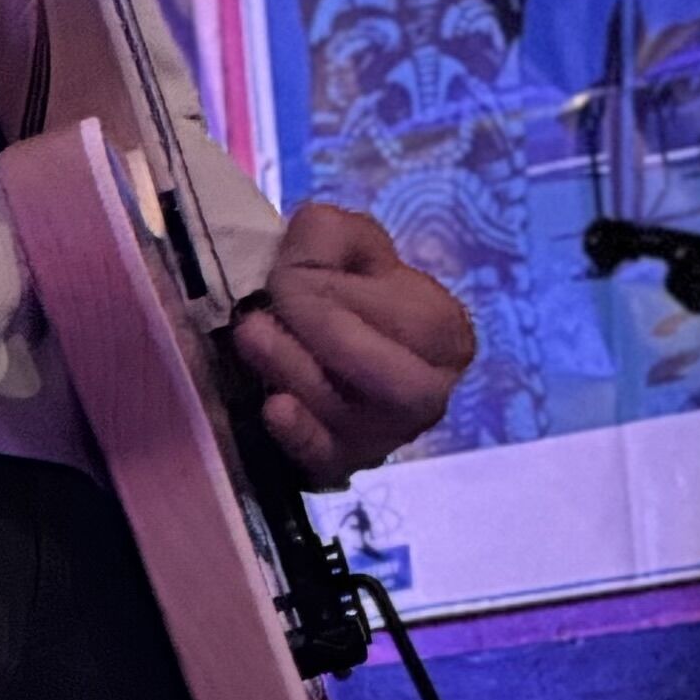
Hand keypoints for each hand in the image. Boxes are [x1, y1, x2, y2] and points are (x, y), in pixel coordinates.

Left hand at [230, 198, 473, 480]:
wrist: (306, 330)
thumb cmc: (339, 282)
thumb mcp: (345, 240)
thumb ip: (330, 235)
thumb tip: (300, 267)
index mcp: (447, 336)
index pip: (417, 324)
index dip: (351, 299)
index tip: (292, 275)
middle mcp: (428, 396)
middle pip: (401, 384)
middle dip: (332, 339)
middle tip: (275, 304)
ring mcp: (384, 437)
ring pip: (357, 420)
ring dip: (296, 371)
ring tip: (251, 333)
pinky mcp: (338, 464)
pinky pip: (326, 460)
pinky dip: (300, 434)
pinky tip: (274, 405)